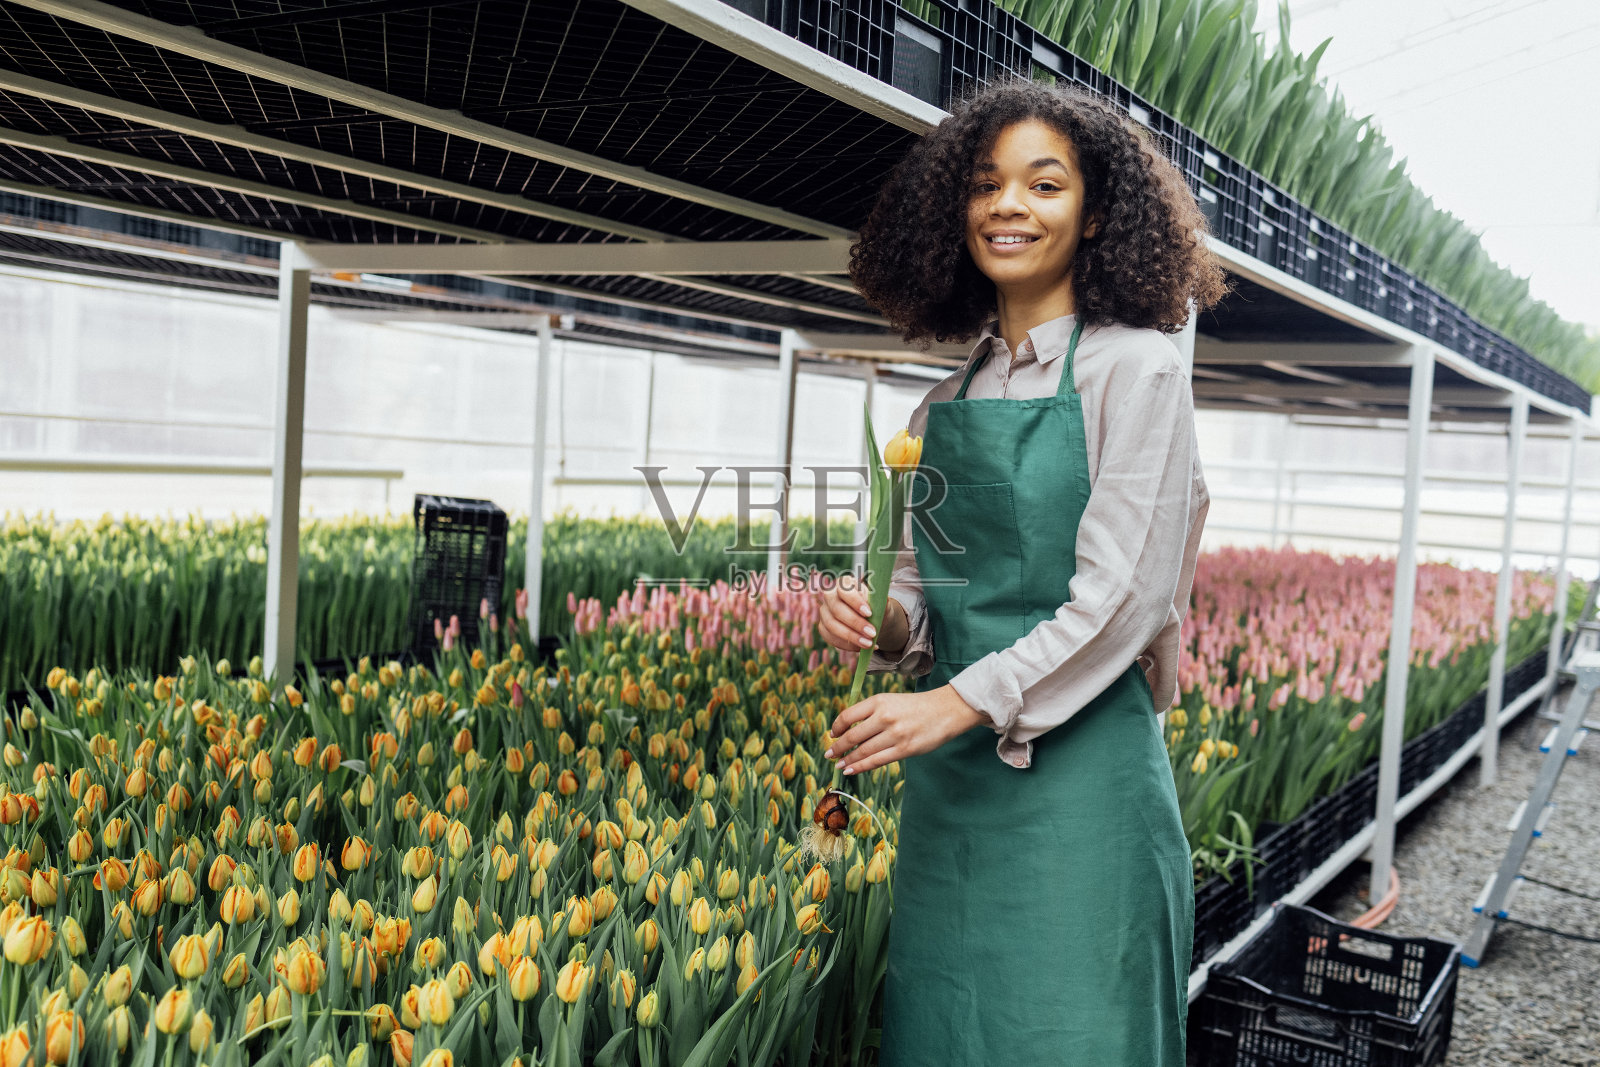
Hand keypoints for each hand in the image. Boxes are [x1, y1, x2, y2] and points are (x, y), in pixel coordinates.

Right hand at [818, 574, 905, 655]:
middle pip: (836, 608)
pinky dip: (847, 645)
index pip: (844, 589)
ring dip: (851, 636)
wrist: (873, 621)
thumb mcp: (882, 604)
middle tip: (872, 633)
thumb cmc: (876, 608)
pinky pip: (831, 638)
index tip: (869, 613)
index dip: (855, 601)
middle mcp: (830, 596)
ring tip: (868, 643)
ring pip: (831, 625)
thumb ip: (880, 602)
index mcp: (844, 583)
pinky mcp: (824, 628)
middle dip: (855, 623)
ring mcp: (825, 612)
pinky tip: (861, 647)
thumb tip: (881, 601)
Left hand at [824, 685, 985, 775]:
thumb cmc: (916, 707)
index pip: (848, 716)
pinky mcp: (904, 749)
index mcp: (879, 701)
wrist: (946, 710)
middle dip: (838, 748)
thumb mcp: (891, 701)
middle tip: (829, 754)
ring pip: (863, 751)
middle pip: (852, 736)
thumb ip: (871, 713)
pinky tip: (851, 770)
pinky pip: (876, 761)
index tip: (833, 734)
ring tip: (839, 765)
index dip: (836, 727)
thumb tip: (848, 732)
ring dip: (847, 760)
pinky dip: (860, 767)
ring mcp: (894, 734)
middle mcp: (884, 716)